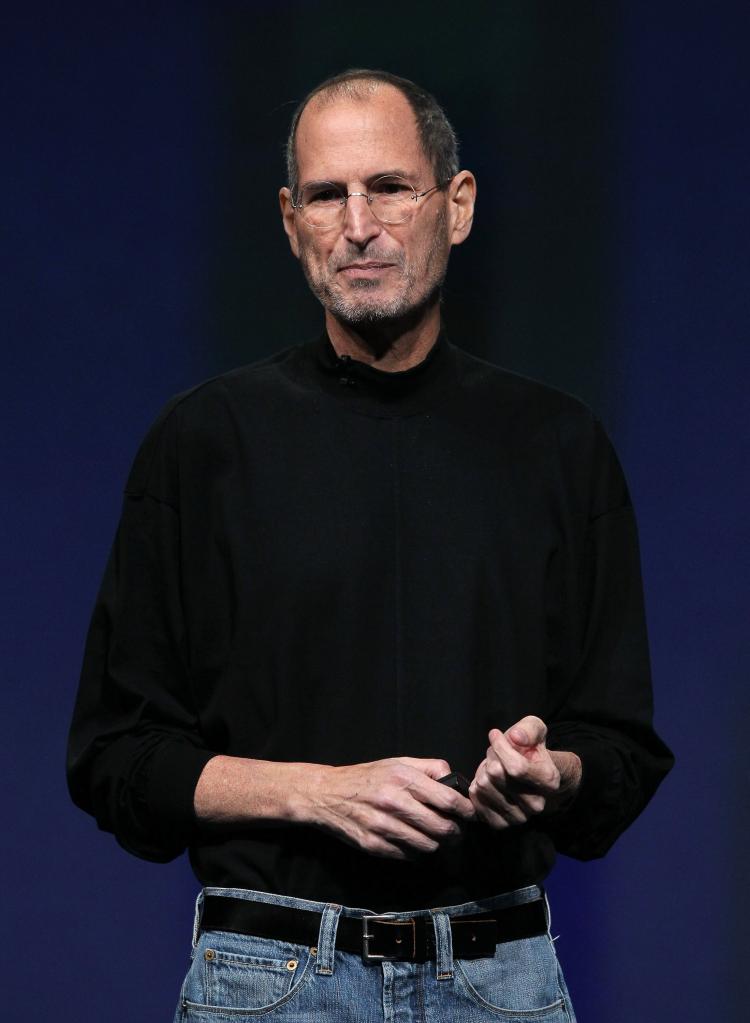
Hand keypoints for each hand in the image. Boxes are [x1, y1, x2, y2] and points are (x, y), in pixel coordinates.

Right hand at [308, 757, 475, 859]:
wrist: (328, 794)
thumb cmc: (367, 777)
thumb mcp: (397, 762)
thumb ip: (428, 767)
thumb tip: (455, 779)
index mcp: (403, 778)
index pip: (447, 800)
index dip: (465, 811)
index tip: (470, 814)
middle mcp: (394, 802)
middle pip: (442, 827)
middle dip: (456, 832)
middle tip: (457, 831)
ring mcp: (383, 826)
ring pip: (428, 846)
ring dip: (437, 844)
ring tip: (436, 836)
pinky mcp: (374, 845)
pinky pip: (409, 856)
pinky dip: (417, 852)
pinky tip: (413, 841)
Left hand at [469, 716, 581, 829]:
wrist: (532, 776)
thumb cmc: (532, 750)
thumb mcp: (535, 729)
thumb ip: (528, 729)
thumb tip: (515, 737)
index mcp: (549, 781)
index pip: (516, 767)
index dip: (500, 747)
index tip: (494, 734)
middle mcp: (536, 805)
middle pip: (495, 774)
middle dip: (491, 757)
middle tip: (497, 755)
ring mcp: (518, 818)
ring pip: (483, 786)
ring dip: (482, 771)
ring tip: (494, 768)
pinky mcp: (500, 824)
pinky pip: (474, 802)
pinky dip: (473, 789)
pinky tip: (483, 783)